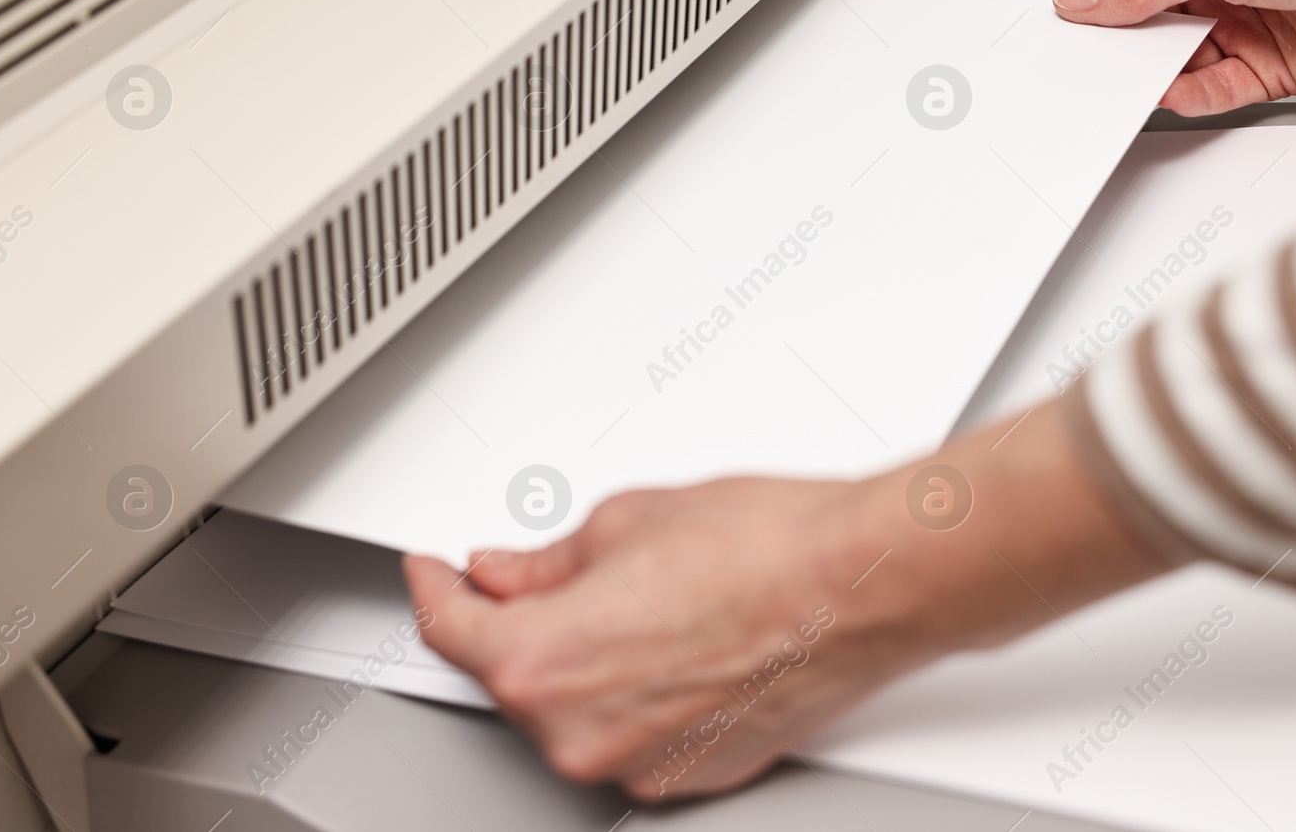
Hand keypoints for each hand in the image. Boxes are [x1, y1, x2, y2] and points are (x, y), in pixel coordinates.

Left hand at [403, 477, 915, 799]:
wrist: (860, 586)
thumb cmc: (766, 550)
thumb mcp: (625, 521)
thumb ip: (546, 562)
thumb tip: (507, 572)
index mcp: (544, 664)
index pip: (451, 629)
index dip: (434, 588)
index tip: (435, 572)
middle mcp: (581, 734)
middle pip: (512, 676)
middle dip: (518, 621)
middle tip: (543, 567)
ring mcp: (639, 765)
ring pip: (573, 710)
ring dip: (580, 659)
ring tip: (640, 593)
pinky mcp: (691, 774)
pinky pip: (630, 734)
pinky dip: (631, 693)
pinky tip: (670, 637)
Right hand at [1039, 0, 1295, 114]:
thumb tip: (1082, 0)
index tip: (1041, 17)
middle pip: (1140, 20)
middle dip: (1109, 41)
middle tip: (1072, 60)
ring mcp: (1238, 24)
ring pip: (1172, 61)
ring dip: (1149, 72)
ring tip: (1122, 79)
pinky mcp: (1265, 68)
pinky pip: (1212, 91)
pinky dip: (1189, 96)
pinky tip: (1172, 93)